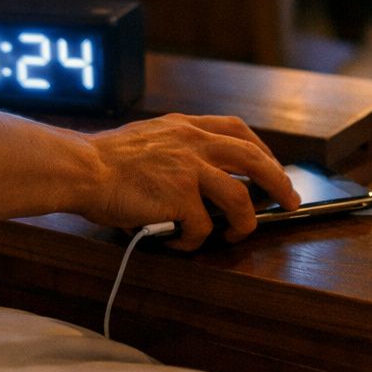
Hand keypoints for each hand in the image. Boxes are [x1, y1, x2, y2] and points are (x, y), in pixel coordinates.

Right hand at [79, 113, 299, 250]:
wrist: (81, 168)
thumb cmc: (104, 160)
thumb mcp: (148, 139)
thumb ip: (175, 150)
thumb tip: (197, 179)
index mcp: (185, 127)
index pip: (237, 130)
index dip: (262, 150)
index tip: (271, 165)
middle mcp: (193, 143)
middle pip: (254, 159)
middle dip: (279, 182)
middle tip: (290, 201)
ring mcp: (189, 169)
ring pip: (240, 199)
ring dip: (244, 222)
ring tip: (236, 235)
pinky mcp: (180, 198)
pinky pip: (202, 227)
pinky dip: (195, 241)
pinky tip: (179, 244)